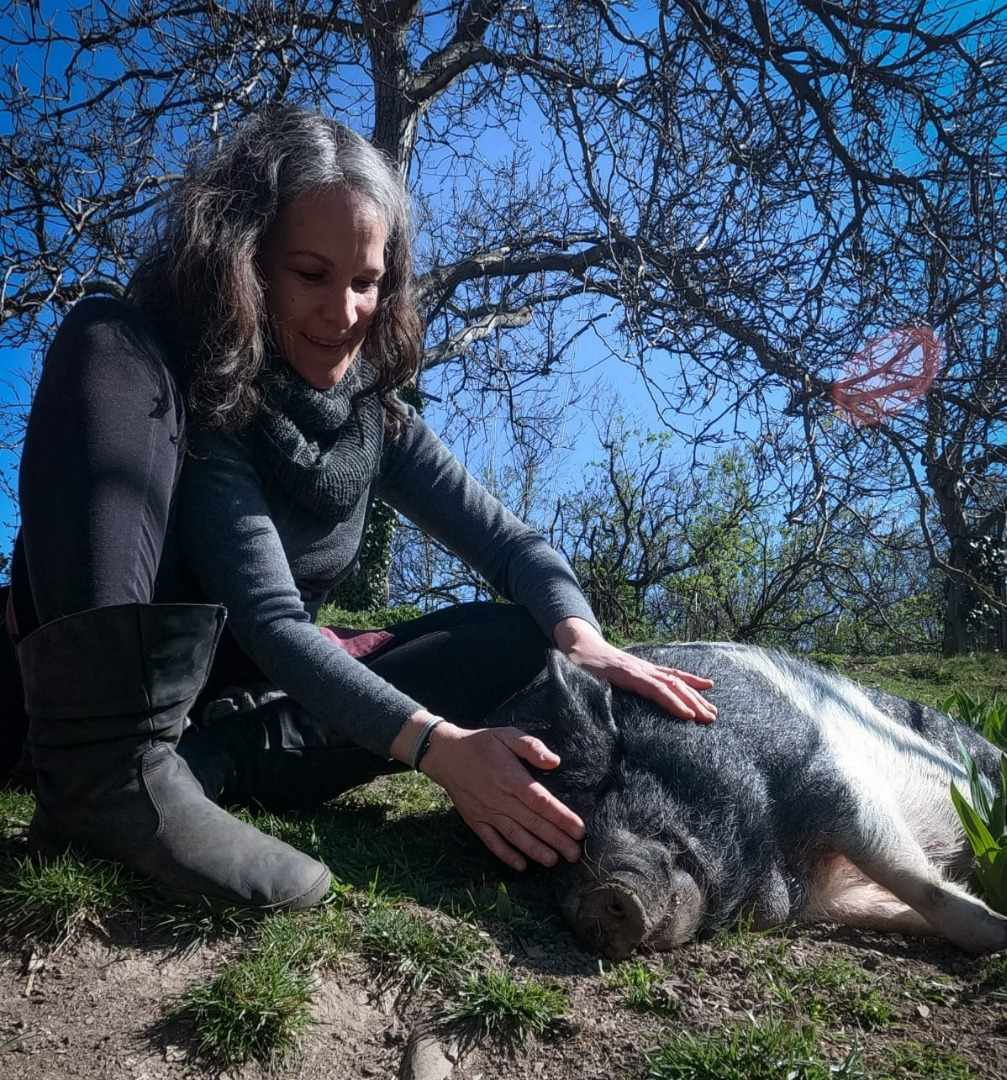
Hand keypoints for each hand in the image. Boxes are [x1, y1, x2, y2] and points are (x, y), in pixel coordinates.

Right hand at [417, 721, 584, 871]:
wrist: (446, 755)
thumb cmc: (482, 744)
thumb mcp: (507, 735)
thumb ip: (531, 747)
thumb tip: (554, 762)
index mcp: (512, 778)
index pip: (542, 802)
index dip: (562, 817)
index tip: (580, 830)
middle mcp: (500, 799)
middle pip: (532, 823)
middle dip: (556, 839)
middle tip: (576, 854)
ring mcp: (486, 813)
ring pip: (515, 835)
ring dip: (535, 850)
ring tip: (554, 861)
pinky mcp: (475, 821)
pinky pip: (492, 842)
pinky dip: (506, 855)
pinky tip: (521, 866)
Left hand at [554, 617, 716, 722]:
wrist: (580, 643)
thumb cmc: (577, 664)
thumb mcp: (578, 679)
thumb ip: (588, 693)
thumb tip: (597, 712)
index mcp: (626, 673)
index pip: (655, 689)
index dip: (672, 703)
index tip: (688, 716)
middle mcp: (641, 669)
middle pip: (672, 685)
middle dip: (692, 702)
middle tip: (710, 719)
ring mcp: (646, 667)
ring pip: (676, 680)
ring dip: (696, 695)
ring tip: (713, 710)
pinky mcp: (647, 668)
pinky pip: (672, 674)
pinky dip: (690, 680)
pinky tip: (706, 685)